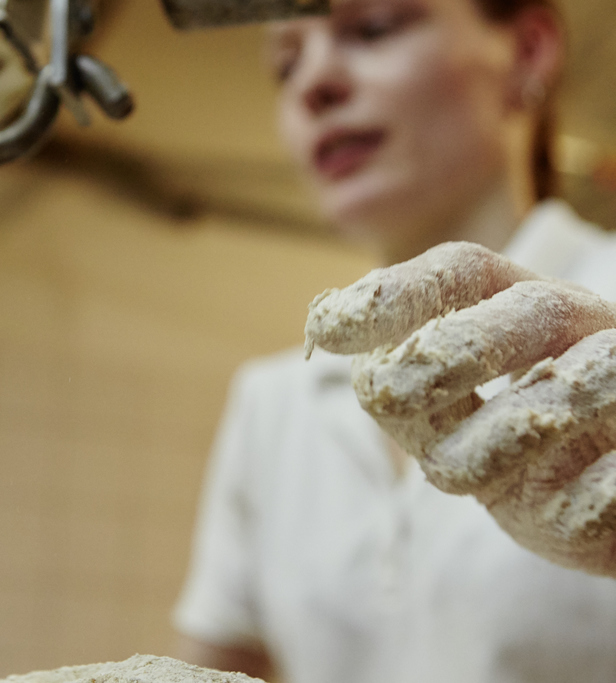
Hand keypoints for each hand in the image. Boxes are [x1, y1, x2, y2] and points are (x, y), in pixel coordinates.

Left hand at [305, 242, 615, 576]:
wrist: (610, 507)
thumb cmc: (524, 460)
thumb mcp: (456, 426)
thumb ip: (406, 394)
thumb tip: (342, 346)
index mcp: (530, 310)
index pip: (464, 273)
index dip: (397, 292)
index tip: (325, 328)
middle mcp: (593, 333)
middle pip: (533, 311)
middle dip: (446, 353)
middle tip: (387, 394)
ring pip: (577, 387)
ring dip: (492, 440)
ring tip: (453, 476)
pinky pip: (615, 481)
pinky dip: (577, 501)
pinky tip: (562, 508)